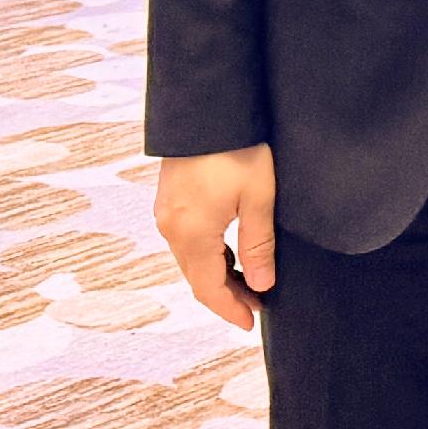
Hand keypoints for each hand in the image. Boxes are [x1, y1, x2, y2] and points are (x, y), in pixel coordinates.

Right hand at [153, 144, 277, 331]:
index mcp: (190, 233)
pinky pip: (186, 239)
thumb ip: (258, 245)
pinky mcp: (169, 197)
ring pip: (190, 259)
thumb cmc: (238, 148)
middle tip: (257, 304)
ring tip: (250, 280)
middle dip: (225, 295)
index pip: (208, 288)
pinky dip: (208, 253)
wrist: (209, 105)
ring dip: (217, 274)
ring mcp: (166, 212)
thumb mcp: (258, 197)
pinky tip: (230, 251)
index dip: (230, 309)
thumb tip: (261, 284)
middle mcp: (170, 227)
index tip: (251, 323)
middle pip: (196, 277)